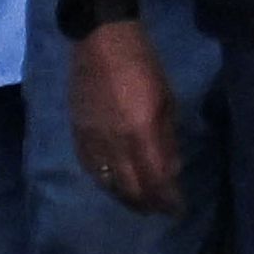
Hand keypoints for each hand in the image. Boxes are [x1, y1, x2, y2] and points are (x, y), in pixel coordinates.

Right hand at [68, 16, 184, 215]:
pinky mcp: (76, 135)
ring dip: (126, 198)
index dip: (167, 200)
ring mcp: (92, 141)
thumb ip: (167, 139)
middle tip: (160, 211)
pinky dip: (105, 183)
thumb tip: (172, 171)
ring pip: (108, 183)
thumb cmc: (143, 65)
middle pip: (130, 188)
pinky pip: (91, 170)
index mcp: (140, 132)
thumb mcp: (166, 100)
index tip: (177, 209)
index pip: (155, 180)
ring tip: (140, 204)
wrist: (101, 42)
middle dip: (147, 204)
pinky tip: (115, 185)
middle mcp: (114, 144)